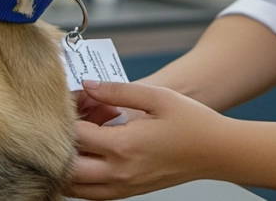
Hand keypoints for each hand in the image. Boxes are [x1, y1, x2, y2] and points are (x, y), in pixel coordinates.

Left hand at [67, 80, 230, 199]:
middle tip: (68, 122)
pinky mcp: (129, 192)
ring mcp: (123, 186)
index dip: (67, 115)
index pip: (76, 135)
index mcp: (123, 146)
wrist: (216, 151)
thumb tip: (88, 85)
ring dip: (68, 164)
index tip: (70, 100)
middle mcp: (118, 172)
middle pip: (68, 169)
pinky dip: (82, 177)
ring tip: (79, 138)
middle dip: (60, 145)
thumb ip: (117, 91)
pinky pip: (93, 193)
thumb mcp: (156, 96)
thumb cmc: (190, 122)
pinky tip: (91, 153)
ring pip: (76, 187)